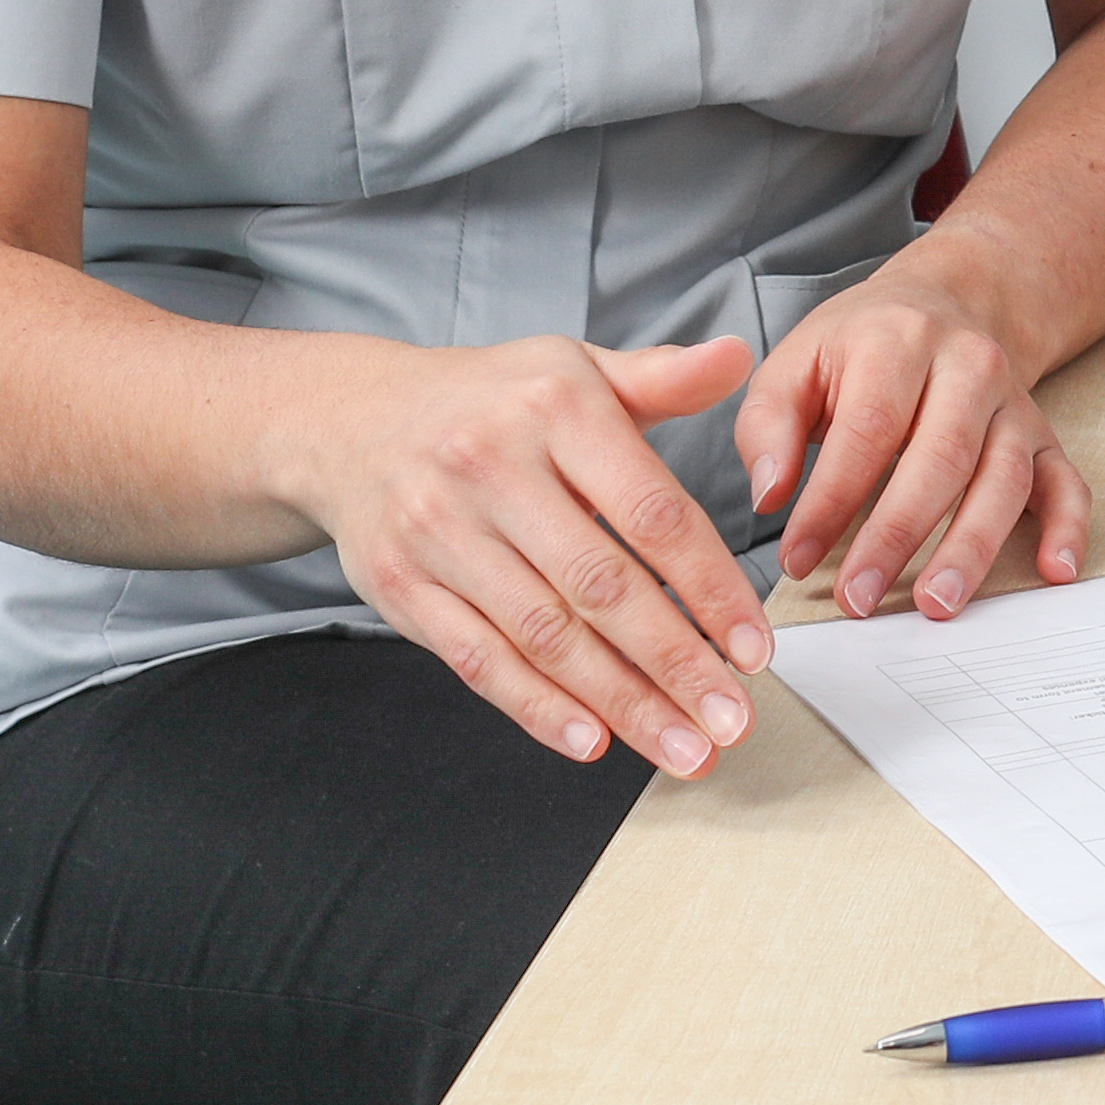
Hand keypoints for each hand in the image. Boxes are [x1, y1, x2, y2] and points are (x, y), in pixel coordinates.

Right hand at [288, 335, 774, 776]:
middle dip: (675, 664)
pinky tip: (593, 741)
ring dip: (622, 702)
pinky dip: (536, 707)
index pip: (652, 513)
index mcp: (555, 409)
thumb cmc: (490, 401)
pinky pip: (477, 659)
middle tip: (732, 720)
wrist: (349, 421)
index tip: (755, 647)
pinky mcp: (400, 586)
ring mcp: (439, 531)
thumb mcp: (575, 369)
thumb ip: (663, 376)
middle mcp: (492, 468)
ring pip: (545, 635)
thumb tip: (740, 356)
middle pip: (601, 587)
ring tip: (684, 748)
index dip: (710, 587)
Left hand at [737, 247, 1087, 621]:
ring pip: (1005, 477)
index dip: (832, 501)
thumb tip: (771, 496)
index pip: (869, 429)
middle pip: (942, 457)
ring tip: (937, 603)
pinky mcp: (1043, 435)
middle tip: (859, 598)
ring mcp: (1013, 403)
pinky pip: (1067, 481)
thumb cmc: (859, 347)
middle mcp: (968, 367)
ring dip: (972, 546)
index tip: (798, 559)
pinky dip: (1068, 528)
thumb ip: (768, 427)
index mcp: (899, 341)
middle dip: (898, 535)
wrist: (944, 303)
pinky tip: (1055, 571)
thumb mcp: (795, 364)